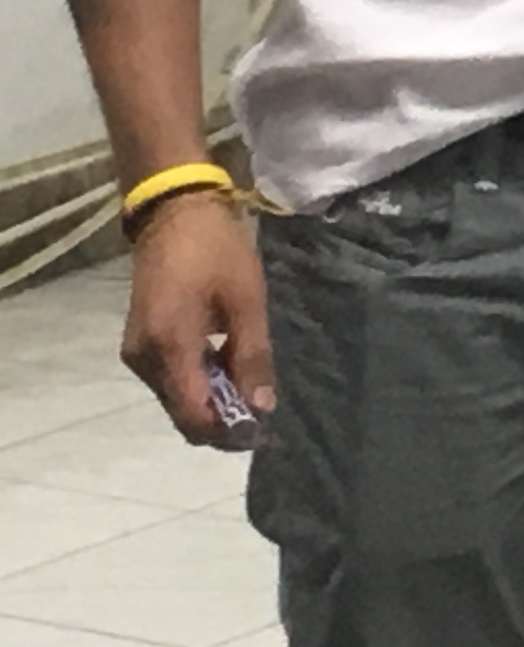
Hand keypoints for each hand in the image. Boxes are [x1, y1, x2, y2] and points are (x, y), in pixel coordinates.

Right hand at [119, 192, 270, 445]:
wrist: (173, 214)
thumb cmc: (217, 252)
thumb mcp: (246, 302)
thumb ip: (253, 356)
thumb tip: (262, 407)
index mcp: (169, 348)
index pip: (194, 415)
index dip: (227, 432)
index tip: (263, 432)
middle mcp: (144, 360)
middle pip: (182, 413)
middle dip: (221, 422)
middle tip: (263, 413)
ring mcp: (137, 353)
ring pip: (176, 399)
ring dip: (211, 403)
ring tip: (252, 387)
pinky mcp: (140, 345)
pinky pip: (170, 380)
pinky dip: (198, 384)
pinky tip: (228, 368)